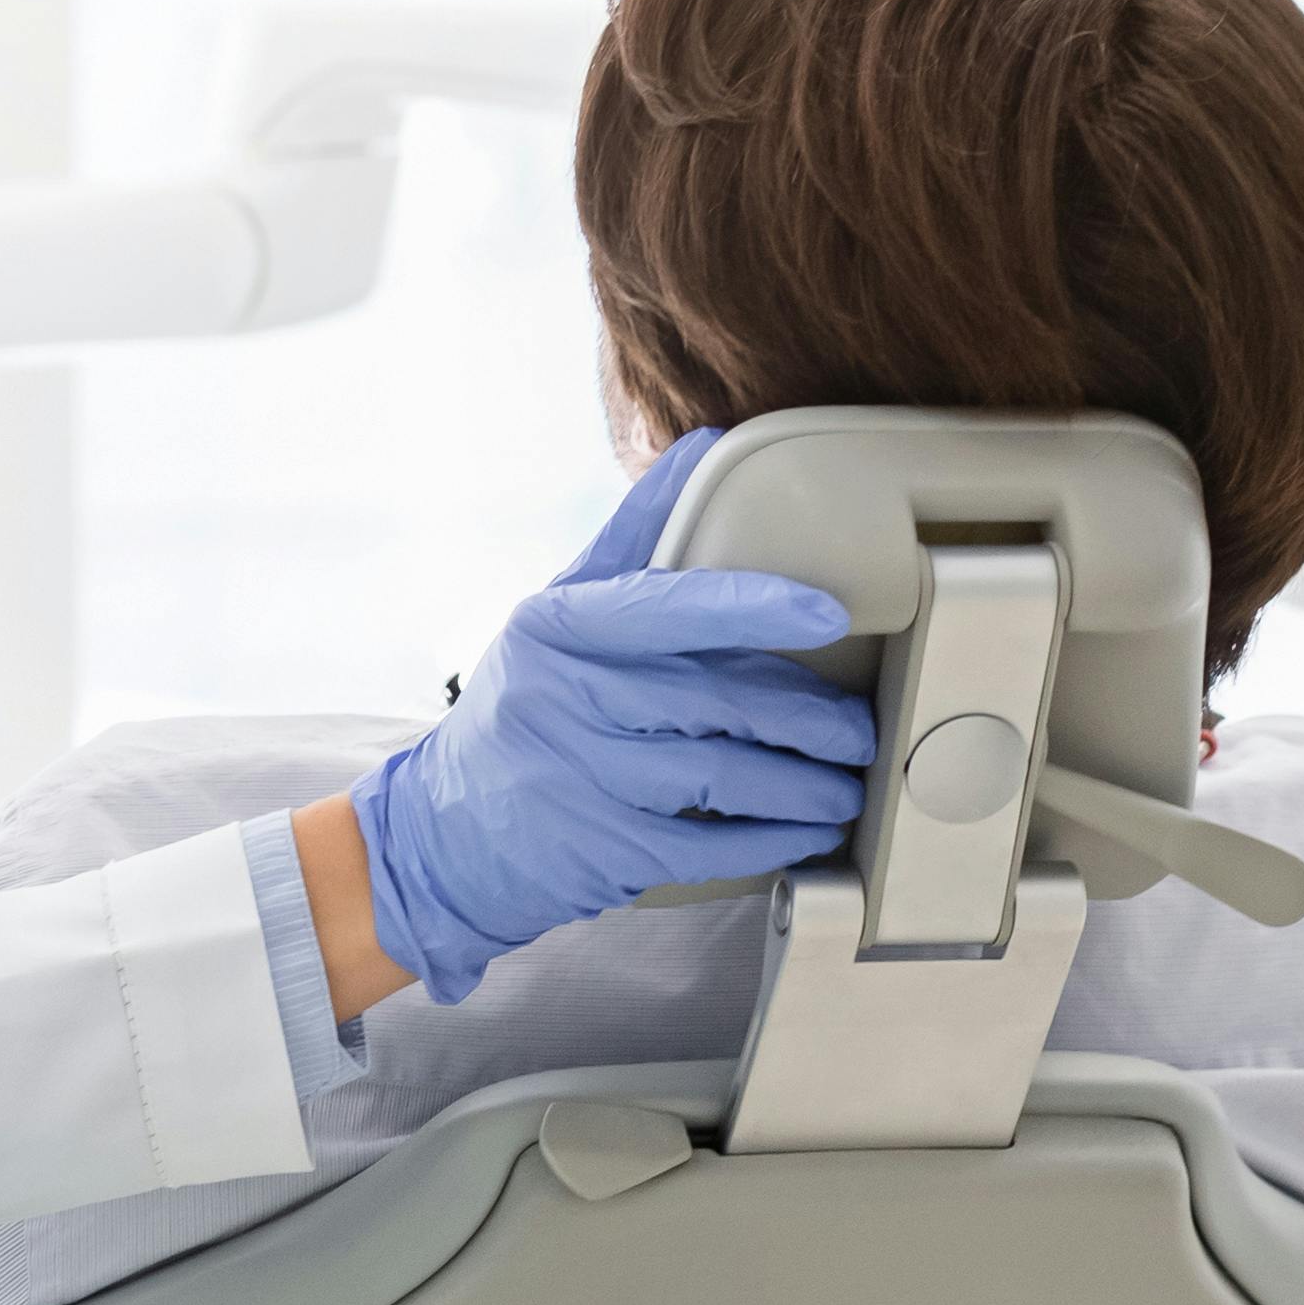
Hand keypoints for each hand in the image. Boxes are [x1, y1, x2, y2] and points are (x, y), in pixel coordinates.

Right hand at [347, 430, 872, 1000]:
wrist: (445, 836)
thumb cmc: (521, 710)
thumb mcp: (553, 617)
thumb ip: (632, 541)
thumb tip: (702, 452)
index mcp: (561, 627)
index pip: (668, 606)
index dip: (755, 607)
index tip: (826, 612)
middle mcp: (570, 699)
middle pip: (717, 701)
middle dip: (809, 719)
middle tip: (858, 729)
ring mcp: (588, 781)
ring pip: (727, 777)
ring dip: (806, 787)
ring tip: (846, 787)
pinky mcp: (607, 852)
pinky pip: (713, 845)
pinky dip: (773, 841)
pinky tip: (806, 834)